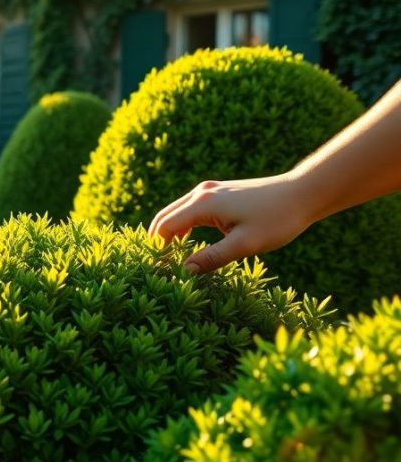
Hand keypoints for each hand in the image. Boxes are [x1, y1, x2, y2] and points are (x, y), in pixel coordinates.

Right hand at [150, 174, 316, 273]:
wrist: (304, 193)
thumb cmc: (277, 219)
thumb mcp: (245, 244)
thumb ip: (211, 258)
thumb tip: (183, 271)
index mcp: (203, 204)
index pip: (164, 227)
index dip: (156, 249)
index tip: (157, 270)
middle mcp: (201, 193)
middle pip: (164, 217)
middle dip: (156, 241)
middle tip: (156, 266)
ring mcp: (210, 190)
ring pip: (176, 212)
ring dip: (169, 234)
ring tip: (169, 258)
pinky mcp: (220, 192)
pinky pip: (189, 210)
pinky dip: (182, 226)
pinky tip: (188, 243)